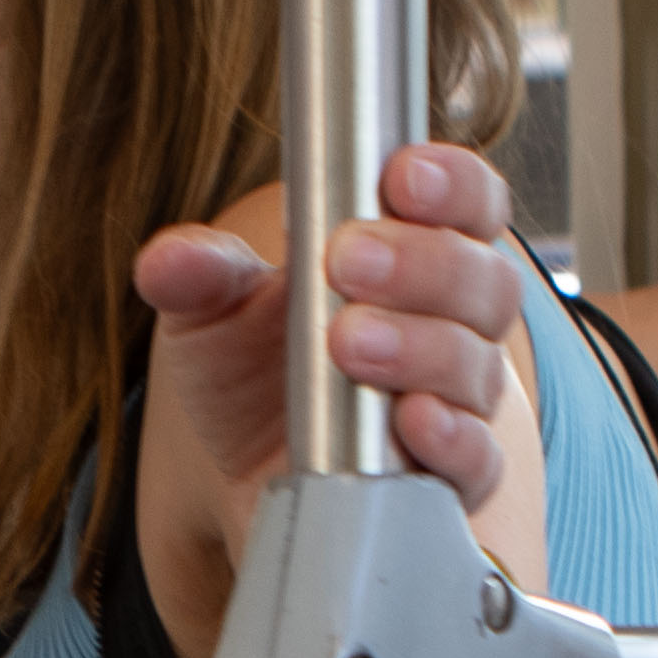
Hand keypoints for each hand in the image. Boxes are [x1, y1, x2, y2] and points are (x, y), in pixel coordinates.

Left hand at [134, 136, 535, 521]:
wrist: (249, 479)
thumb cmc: (253, 373)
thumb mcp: (213, 313)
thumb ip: (200, 276)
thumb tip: (171, 260)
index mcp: (416, 254)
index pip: (469, 202)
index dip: (451, 183)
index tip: (400, 178)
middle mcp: (453, 323)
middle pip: (486, 280)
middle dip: (421, 263)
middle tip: (346, 261)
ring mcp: (459, 403)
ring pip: (478, 365)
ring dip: (419, 345)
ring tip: (347, 341)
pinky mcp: (450, 479)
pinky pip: (478, 460)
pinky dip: (451, 437)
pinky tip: (411, 418)